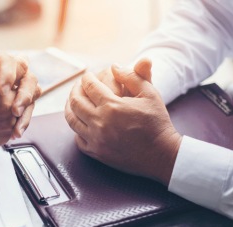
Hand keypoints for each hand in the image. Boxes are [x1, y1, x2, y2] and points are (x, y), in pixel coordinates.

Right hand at [0, 65, 19, 159]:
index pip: (22, 67)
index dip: (19, 63)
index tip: (15, 63)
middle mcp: (9, 105)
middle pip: (30, 86)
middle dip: (24, 81)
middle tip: (15, 81)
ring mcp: (10, 121)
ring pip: (28, 105)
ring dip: (22, 99)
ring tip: (8, 98)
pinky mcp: (8, 134)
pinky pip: (19, 121)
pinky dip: (14, 115)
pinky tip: (0, 114)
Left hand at [65, 58, 181, 184]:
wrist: (162, 154)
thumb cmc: (157, 122)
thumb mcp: (150, 94)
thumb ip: (132, 76)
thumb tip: (114, 65)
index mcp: (112, 106)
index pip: (90, 86)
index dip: (87, 78)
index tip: (88, 76)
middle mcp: (100, 123)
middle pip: (76, 101)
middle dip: (75, 90)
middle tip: (78, 86)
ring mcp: (96, 139)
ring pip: (72, 120)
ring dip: (70, 107)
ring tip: (74, 101)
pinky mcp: (96, 153)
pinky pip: (78, 139)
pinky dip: (77, 129)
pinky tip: (82, 122)